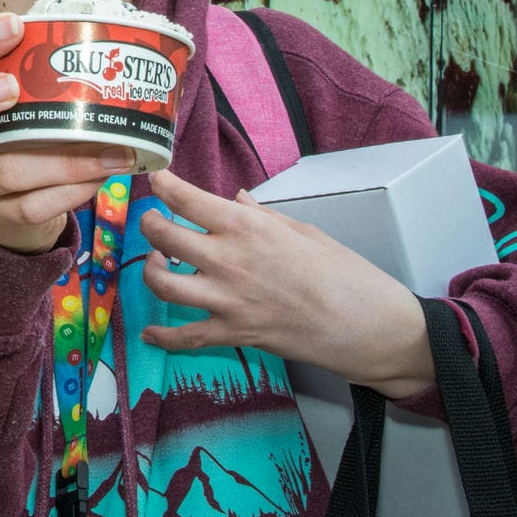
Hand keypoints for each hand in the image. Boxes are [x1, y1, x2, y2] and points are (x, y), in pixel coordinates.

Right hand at [0, 13, 135, 253]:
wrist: (6, 198)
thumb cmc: (12, 126)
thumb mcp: (10, 93)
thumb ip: (32, 67)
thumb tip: (89, 35)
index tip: (14, 27)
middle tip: (13, 87)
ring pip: (4, 172)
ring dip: (64, 161)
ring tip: (112, 148)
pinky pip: (33, 206)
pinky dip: (71, 192)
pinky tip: (101, 176)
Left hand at [139, 169, 433, 397]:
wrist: (368, 325)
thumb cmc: (344, 274)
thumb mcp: (303, 231)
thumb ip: (261, 215)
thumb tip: (237, 198)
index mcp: (247, 227)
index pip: (187, 199)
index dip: (162, 185)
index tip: (156, 179)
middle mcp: (229, 260)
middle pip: (163, 236)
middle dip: (149, 224)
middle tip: (151, 219)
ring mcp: (227, 300)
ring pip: (163, 284)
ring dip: (151, 271)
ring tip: (158, 264)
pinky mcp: (234, 334)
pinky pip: (185, 337)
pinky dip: (162, 336)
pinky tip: (150, 332)